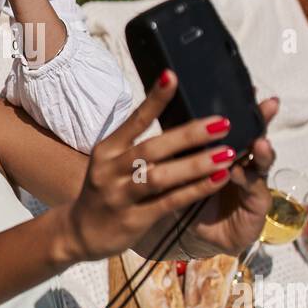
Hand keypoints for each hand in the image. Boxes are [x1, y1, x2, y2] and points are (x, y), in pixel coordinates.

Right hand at [63, 71, 239, 263]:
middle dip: (189, 135)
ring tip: (226, 153)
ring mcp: (120, 196)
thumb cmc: (107, 189)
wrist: (81, 232)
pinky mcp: (134, 220)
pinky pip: (169, 202)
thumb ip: (138, 143)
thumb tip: (179, 117)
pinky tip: (218, 180)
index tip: (172, 75)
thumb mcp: (112, 160)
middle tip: (222, 123)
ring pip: (160, 177)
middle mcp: (110, 169)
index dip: (154, 99)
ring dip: (196, 164)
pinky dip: (195, 190)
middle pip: (152, 148)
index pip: (134, 120)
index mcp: (107, 149)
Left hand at [185, 98, 278, 256]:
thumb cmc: (188, 196)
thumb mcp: (178, 167)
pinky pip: (253, 188)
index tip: (246, 88)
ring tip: (261, 142)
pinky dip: (246, 179)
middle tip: (269, 105)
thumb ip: (178, 146)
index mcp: (222, 148)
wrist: (197, 235)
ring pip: (260, 161)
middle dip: (261, 120)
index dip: (241, 106)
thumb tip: (162, 113)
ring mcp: (253, 181)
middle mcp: (243, 160)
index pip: (234, 124)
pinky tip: (238, 172)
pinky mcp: (257, 203)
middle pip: (254, 136)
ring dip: (262, 151)